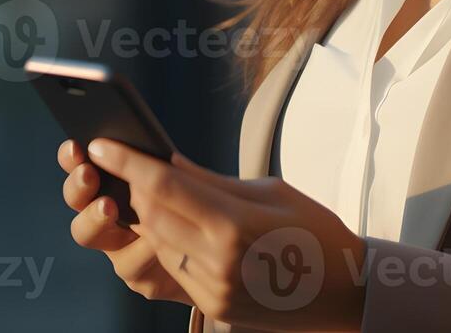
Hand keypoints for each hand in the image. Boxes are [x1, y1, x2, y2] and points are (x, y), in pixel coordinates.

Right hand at [57, 139, 192, 306]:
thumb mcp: (190, 184)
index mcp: (115, 184)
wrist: (223, 260)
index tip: (76, 147)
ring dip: (97, 217)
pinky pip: (129, 263)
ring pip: (89, 233)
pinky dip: (142, 248)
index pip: (82, 165)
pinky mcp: (137, 277)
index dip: (72, 157)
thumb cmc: (202, 211)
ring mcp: (119, 248)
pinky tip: (155, 241)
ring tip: (110, 206)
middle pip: (76, 199)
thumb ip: (170, 172)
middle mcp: (108, 216)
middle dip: (78, 185)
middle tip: (89, 175)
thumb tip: (162, 155)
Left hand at [86, 138, 367, 331]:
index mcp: (235, 226)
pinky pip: (173, 269)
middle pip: (151, 215)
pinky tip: (174, 225)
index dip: (127, 162)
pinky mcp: (213, 308)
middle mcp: (218, 263)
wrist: (348, 293)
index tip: (101, 142)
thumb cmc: (316, 232)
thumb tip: (167, 161)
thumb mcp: (271, 192)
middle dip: (134, 186)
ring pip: (156, 243)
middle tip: (125, 162)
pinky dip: (166, 243)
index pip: (164, 186)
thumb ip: (212, 181)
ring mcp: (213, 291)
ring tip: (149, 192)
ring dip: (147, 216)